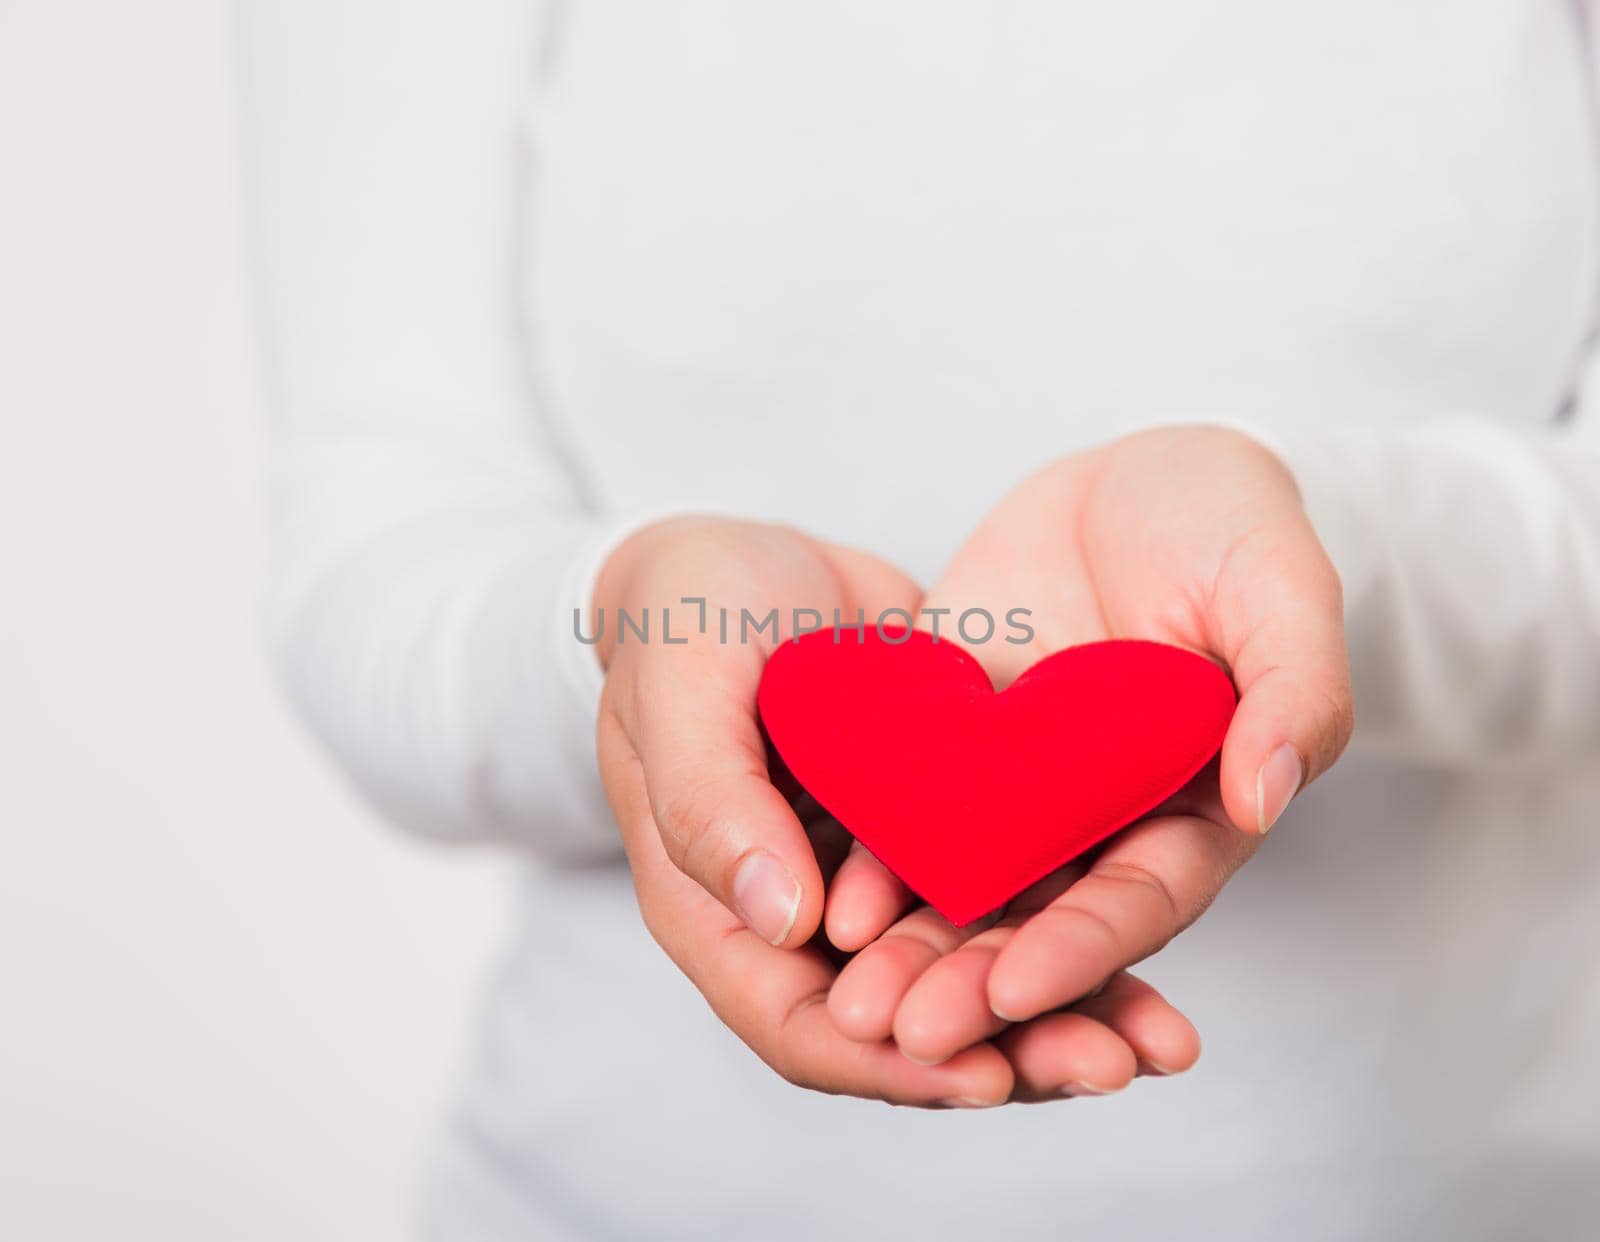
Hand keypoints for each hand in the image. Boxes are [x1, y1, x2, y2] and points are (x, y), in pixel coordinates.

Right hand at [596, 514, 1213, 1104]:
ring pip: (969, 973)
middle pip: (905, 1026)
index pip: (802, 1027)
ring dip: (1061, 1010)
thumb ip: (713, 802)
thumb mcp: (682, 688)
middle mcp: (803, 920)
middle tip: (1112, 1066)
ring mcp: (873, 882)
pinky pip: (1004, 896)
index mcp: (721, 912)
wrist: (746, 558)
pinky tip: (1150, 939)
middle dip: (1008, 1053)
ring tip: (1160, 1040)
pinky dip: (1069, 923)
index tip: (987, 1074)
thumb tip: (785, 923)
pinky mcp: (935, 832)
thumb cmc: (684, 615)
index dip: (891, 1068)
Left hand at [826, 426, 1353, 1075]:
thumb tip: (1266, 794)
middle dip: (976, 982)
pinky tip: (828, 900)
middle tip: (906, 1036)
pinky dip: (876, 857)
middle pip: (1039, 920)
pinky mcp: (954, 740)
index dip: (1083, 951)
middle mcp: (1100, 817)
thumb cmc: (1231, 523)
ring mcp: (1021, 785)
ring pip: (966, 885)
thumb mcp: (1280, 584)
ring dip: (914, 948)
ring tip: (853, 1002)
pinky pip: (910, 807)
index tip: (1017, 994)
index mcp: (1192, 805)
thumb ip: (1294, 688)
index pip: (1139, 899)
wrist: (1137, 473)